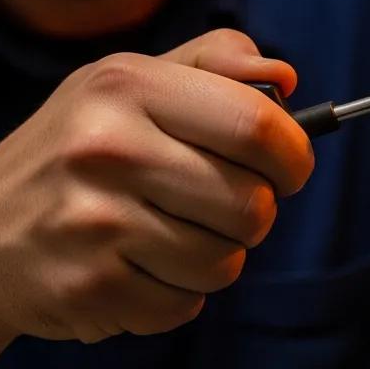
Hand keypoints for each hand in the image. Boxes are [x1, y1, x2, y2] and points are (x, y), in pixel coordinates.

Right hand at [0, 29, 313, 367]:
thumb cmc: (76, 148)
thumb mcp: (130, 81)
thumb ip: (214, 63)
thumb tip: (287, 78)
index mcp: (128, 85)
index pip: (257, 125)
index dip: (294, 155)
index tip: (289, 168)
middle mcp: (108, 148)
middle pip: (253, 203)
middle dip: (256, 212)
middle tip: (226, 206)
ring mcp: (94, 223)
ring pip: (227, 261)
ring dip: (217, 256)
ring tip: (172, 235)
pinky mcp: (88, 287)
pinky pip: (185, 304)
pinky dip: (176, 294)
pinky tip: (138, 268)